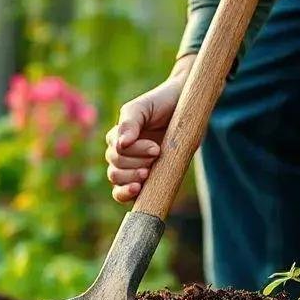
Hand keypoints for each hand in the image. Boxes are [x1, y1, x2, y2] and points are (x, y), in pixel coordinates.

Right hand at [105, 55, 194, 202]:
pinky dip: (126, 195)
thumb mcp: (143, 107)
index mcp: (117, 138)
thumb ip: (130, 122)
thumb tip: (121, 144)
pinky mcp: (142, 180)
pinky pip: (123, 195)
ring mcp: (131, 168)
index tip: (156, 148)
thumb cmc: (161, 104)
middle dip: (136, 166)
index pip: (116, 153)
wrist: (184, 106)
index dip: (135, 153)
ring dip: (132, 180)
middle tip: (157, 155)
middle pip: (115, 170)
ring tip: (149, 172)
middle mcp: (121, 154)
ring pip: (117, 183)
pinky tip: (138, 190)